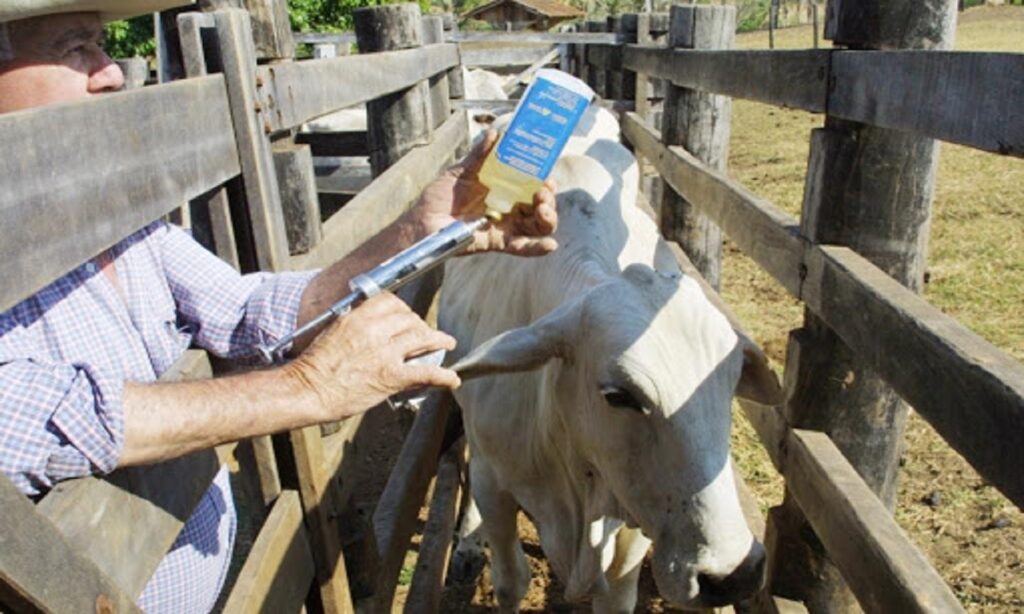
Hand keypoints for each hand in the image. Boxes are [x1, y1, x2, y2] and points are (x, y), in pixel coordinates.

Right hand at [284, 293, 458, 420]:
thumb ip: (354, 324)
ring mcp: (384, 352)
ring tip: (447, 343)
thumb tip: (368, 324)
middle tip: (426, 333)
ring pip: (423, 338)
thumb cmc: (314, 367)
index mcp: (357, 316)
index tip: (407, 315)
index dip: (404, 309)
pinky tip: (452, 380)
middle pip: (409, 318)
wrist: (307, 390)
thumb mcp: (333, 332)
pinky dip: (444, 376)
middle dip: (421, 325)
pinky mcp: (391, 376)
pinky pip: (426, 372)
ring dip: (439, 340)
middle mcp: (373, 330)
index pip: (390, 302)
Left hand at [407, 130, 558, 256]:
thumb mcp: (461, 172)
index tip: (547, 176)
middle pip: (541, 207)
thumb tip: (494, 134)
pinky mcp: (498, 242)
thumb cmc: (440, 197)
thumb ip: (479, 155)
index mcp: (504, 190)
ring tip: (543, 210)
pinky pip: (522, 247)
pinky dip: (537, 248)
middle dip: (548, 200)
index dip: (544, 182)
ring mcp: (506, 227)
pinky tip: (550, 245)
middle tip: (541, 192)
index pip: (532, 186)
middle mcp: (510, 209)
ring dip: (548, 218)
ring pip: (538, 226)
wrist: (422, 221)